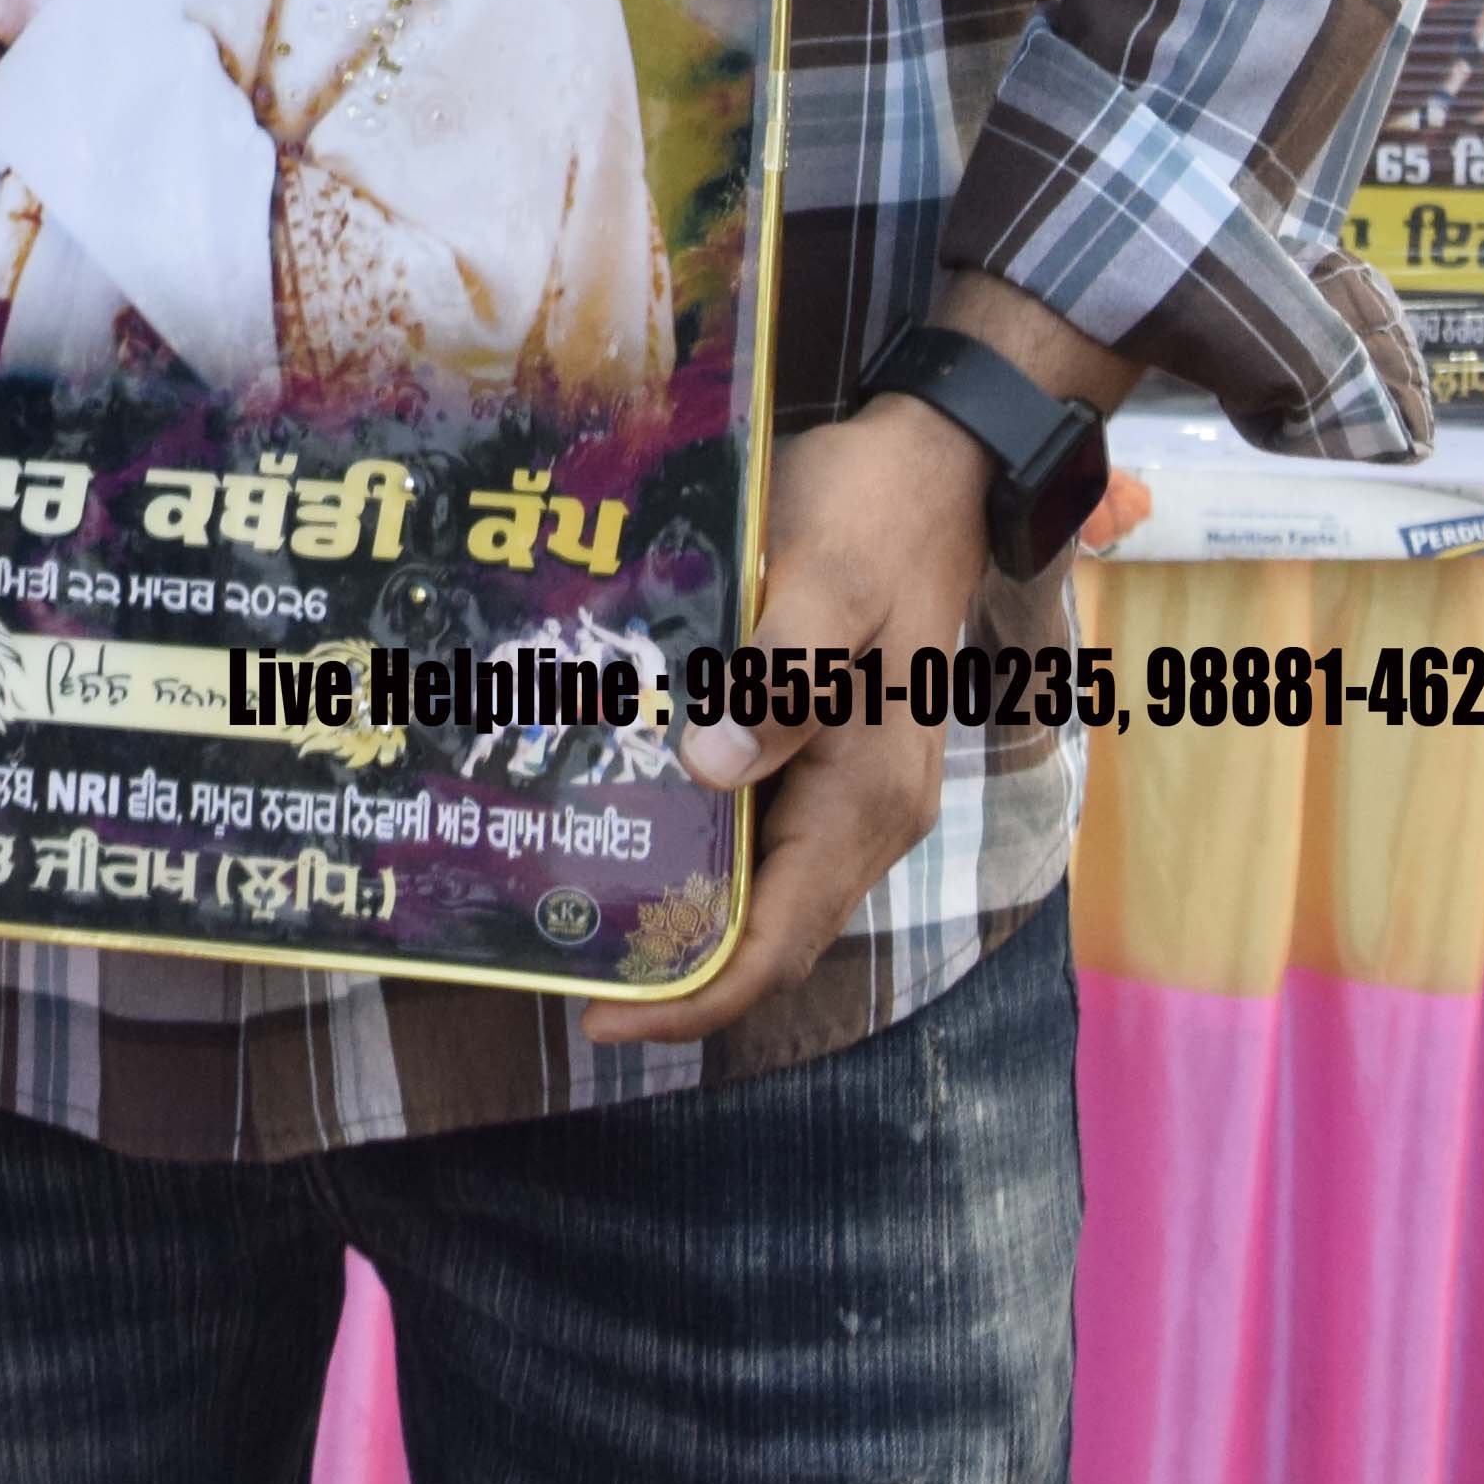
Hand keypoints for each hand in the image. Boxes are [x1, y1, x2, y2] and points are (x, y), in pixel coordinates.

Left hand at [611, 396, 987, 1039]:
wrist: (935, 466)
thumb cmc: (875, 520)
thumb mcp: (828, 584)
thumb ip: (778, 675)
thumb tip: (710, 770)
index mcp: (869, 798)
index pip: (778, 943)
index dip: (694, 998)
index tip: (600, 1016)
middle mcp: (865, 814)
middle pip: (762, 930)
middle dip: (665, 960)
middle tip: (549, 953)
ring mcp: (848, 787)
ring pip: (755, 883)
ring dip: (672, 901)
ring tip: (562, 900)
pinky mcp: (826, 750)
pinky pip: (755, 827)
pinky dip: (690, 840)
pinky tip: (615, 812)